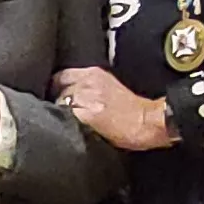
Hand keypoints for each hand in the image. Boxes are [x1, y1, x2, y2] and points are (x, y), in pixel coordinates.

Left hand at [54, 65, 178, 151]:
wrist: (149, 121)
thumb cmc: (134, 110)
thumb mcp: (111, 88)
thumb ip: (91, 87)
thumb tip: (74, 96)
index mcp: (93, 74)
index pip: (62, 75)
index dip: (56, 87)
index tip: (55, 96)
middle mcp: (87, 82)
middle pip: (57, 88)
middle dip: (55, 99)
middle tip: (59, 112)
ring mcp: (85, 98)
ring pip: (59, 103)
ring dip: (59, 112)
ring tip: (64, 123)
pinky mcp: (85, 115)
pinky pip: (65, 118)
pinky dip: (64, 124)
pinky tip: (70, 130)